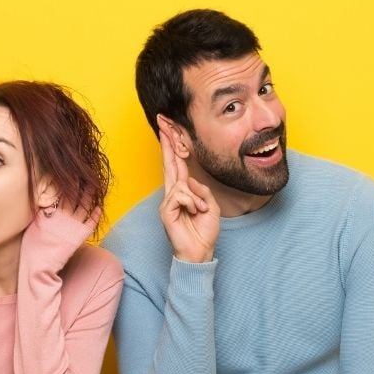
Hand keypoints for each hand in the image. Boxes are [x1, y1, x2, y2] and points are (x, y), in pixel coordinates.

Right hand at [156, 116, 218, 262]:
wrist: (199, 252)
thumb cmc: (204, 230)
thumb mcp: (211, 205)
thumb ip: (202, 190)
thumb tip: (190, 179)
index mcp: (184, 190)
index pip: (177, 163)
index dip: (173, 146)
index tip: (168, 128)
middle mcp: (173, 193)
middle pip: (169, 162)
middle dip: (167, 142)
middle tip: (162, 121)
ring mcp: (167, 201)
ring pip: (181, 184)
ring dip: (196, 198)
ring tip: (200, 212)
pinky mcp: (165, 211)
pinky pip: (180, 196)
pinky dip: (192, 204)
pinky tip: (194, 213)